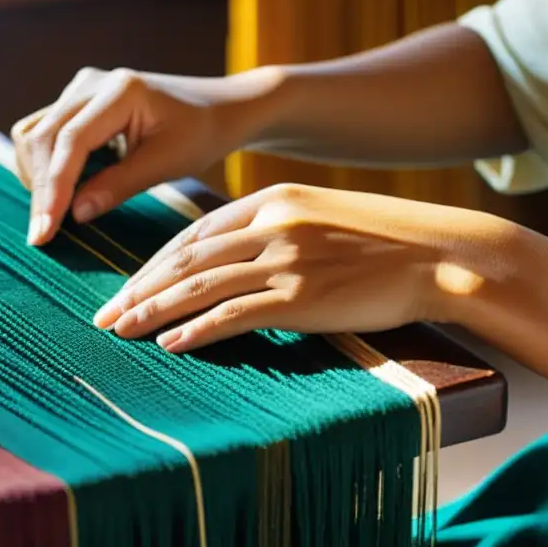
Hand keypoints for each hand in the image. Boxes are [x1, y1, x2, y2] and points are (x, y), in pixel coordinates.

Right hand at [12, 65, 282, 244]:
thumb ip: (120, 186)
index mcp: (121, 91)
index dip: (54, 189)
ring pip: (33, 134)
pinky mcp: (74, 101)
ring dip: (36, 177)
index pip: (71, 141)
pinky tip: (60, 193)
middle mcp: (91, 83)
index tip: (44, 232)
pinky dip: (42, 166)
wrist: (215, 109)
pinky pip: (41, 133)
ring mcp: (79, 89)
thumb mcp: (168, 163)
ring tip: (53, 216)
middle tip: (42, 237)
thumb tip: (74, 214)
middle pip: (43, 137)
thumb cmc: (200, 134)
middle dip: (40, 190)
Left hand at [93, 183, 509, 351]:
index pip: (195, 235)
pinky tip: (172, 345)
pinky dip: (198, 331)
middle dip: (139, 289)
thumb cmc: (383, 240)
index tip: (128, 286)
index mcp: (271, 201)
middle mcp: (271, 225)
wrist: (442, 253)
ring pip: (200, 288)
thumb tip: (230, 257)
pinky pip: (236, 315)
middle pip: (186, 260)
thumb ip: (273, 228)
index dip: (155, 263)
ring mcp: (285, 260)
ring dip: (154, 312)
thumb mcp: (319, 216)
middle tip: (105, 314)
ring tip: (121, 332)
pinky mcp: (302, 296)